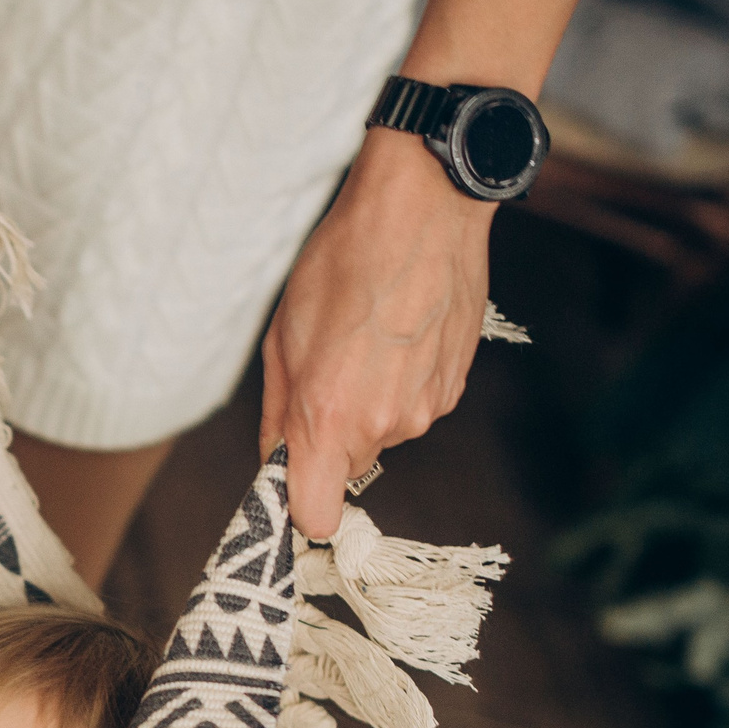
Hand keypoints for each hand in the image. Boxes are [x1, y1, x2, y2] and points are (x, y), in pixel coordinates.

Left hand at [259, 127, 495, 538]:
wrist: (424, 212)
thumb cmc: (343, 264)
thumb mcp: (282, 338)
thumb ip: (277, 414)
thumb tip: (273, 460)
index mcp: (330, 419)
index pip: (316, 515)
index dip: (299, 509)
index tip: (288, 488)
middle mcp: (384, 425)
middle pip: (346, 467)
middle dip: (328, 436)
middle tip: (323, 371)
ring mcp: (427, 409)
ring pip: (381, 434)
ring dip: (366, 404)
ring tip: (363, 341)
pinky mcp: (454, 388)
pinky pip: (413, 406)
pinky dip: (400, 383)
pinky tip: (396, 335)